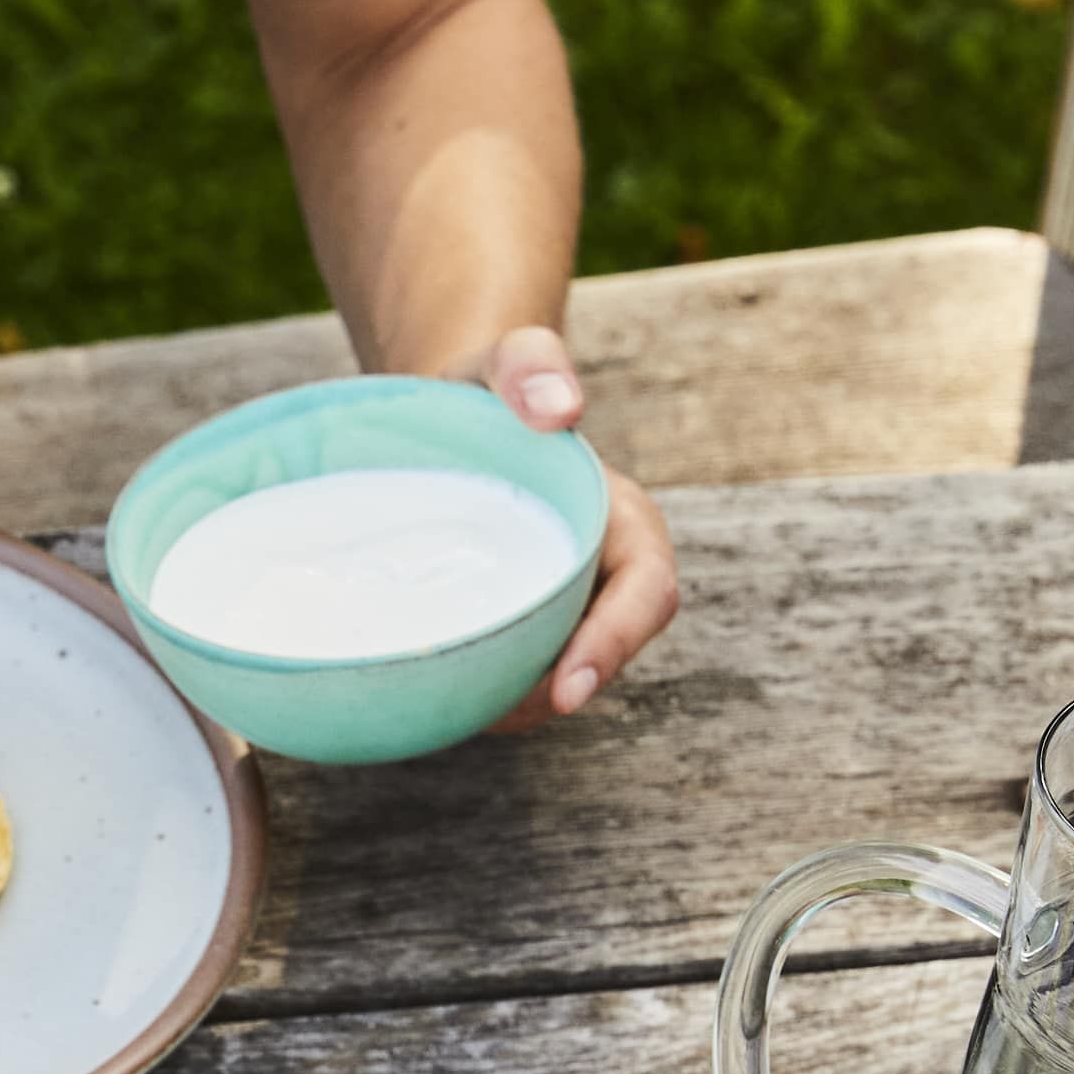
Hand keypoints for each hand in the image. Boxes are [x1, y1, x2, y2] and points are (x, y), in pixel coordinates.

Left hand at [473, 323, 678, 725]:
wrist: (446, 416)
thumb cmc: (484, 388)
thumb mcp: (503, 362)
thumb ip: (530, 365)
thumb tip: (562, 409)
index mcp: (621, 523)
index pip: (647, 595)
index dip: (615, 645)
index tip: (569, 688)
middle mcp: (601, 577)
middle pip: (598, 656)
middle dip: (550, 695)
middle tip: (484, 711)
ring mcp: (561, 610)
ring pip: (551, 682)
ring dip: (510, 704)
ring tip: (447, 694)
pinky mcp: (520, 631)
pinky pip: (510, 679)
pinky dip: (478, 693)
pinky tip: (427, 685)